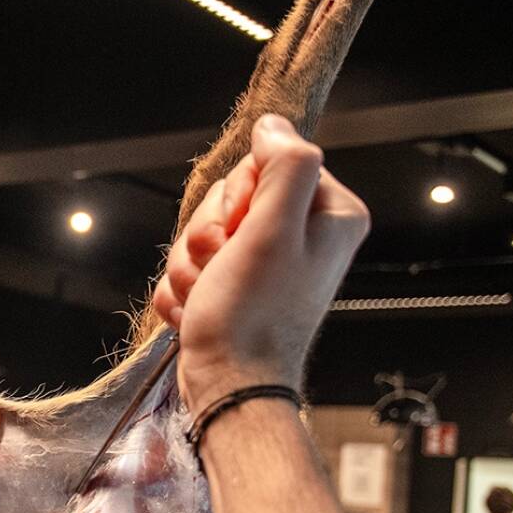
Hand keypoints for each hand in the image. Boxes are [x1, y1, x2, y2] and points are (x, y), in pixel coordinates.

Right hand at [153, 114, 369, 410]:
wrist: (230, 387)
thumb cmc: (253, 317)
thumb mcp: (273, 229)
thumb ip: (284, 166)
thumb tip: (274, 124)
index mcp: (328, 214)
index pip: (265, 164)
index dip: (238, 196)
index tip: (240, 234)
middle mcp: (301, 236)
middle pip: (228, 198)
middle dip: (207, 235)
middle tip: (220, 267)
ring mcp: (263, 265)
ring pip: (201, 234)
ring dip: (190, 266)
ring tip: (208, 297)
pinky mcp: (232, 289)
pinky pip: (189, 269)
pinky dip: (184, 291)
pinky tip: (198, 312)